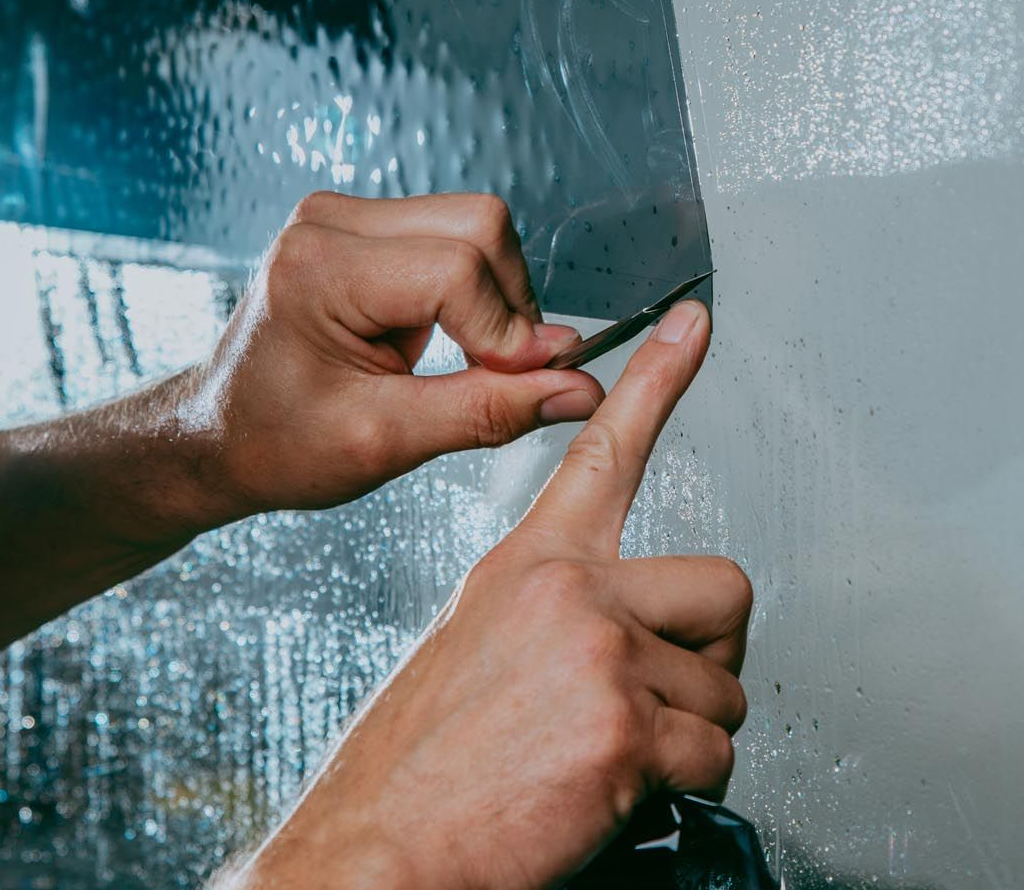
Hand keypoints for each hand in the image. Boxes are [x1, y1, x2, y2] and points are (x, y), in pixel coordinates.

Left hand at [179, 192, 603, 529]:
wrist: (222, 432)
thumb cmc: (278, 442)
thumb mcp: (385, 441)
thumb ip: (488, 410)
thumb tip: (576, 387)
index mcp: (319, 268)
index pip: (457, 271)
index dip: (505, 333)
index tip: (521, 386)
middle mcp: (329, 221)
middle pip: (481, 225)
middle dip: (509, 305)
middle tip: (497, 373)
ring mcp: (345, 214)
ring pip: (477, 224)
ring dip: (493, 296)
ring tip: (460, 358)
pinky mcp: (364, 223)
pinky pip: (455, 233)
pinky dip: (472, 288)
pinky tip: (443, 335)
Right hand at [236, 298, 751, 889]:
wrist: (375, 846)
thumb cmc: (423, 756)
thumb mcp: (480, 641)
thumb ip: (560, 609)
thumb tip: (633, 629)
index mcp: (531, 560)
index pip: (606, 446)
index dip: (658, 377)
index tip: (695, 321)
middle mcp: (570, 590)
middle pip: (725, 585)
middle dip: (712, 649)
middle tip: (658, 692)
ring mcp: (600, 653)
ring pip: (726, 687)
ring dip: (688, 732)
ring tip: (610, 754)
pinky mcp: (625, 728)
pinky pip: (715, 755)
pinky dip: (681, 786)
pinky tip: (615, 794)